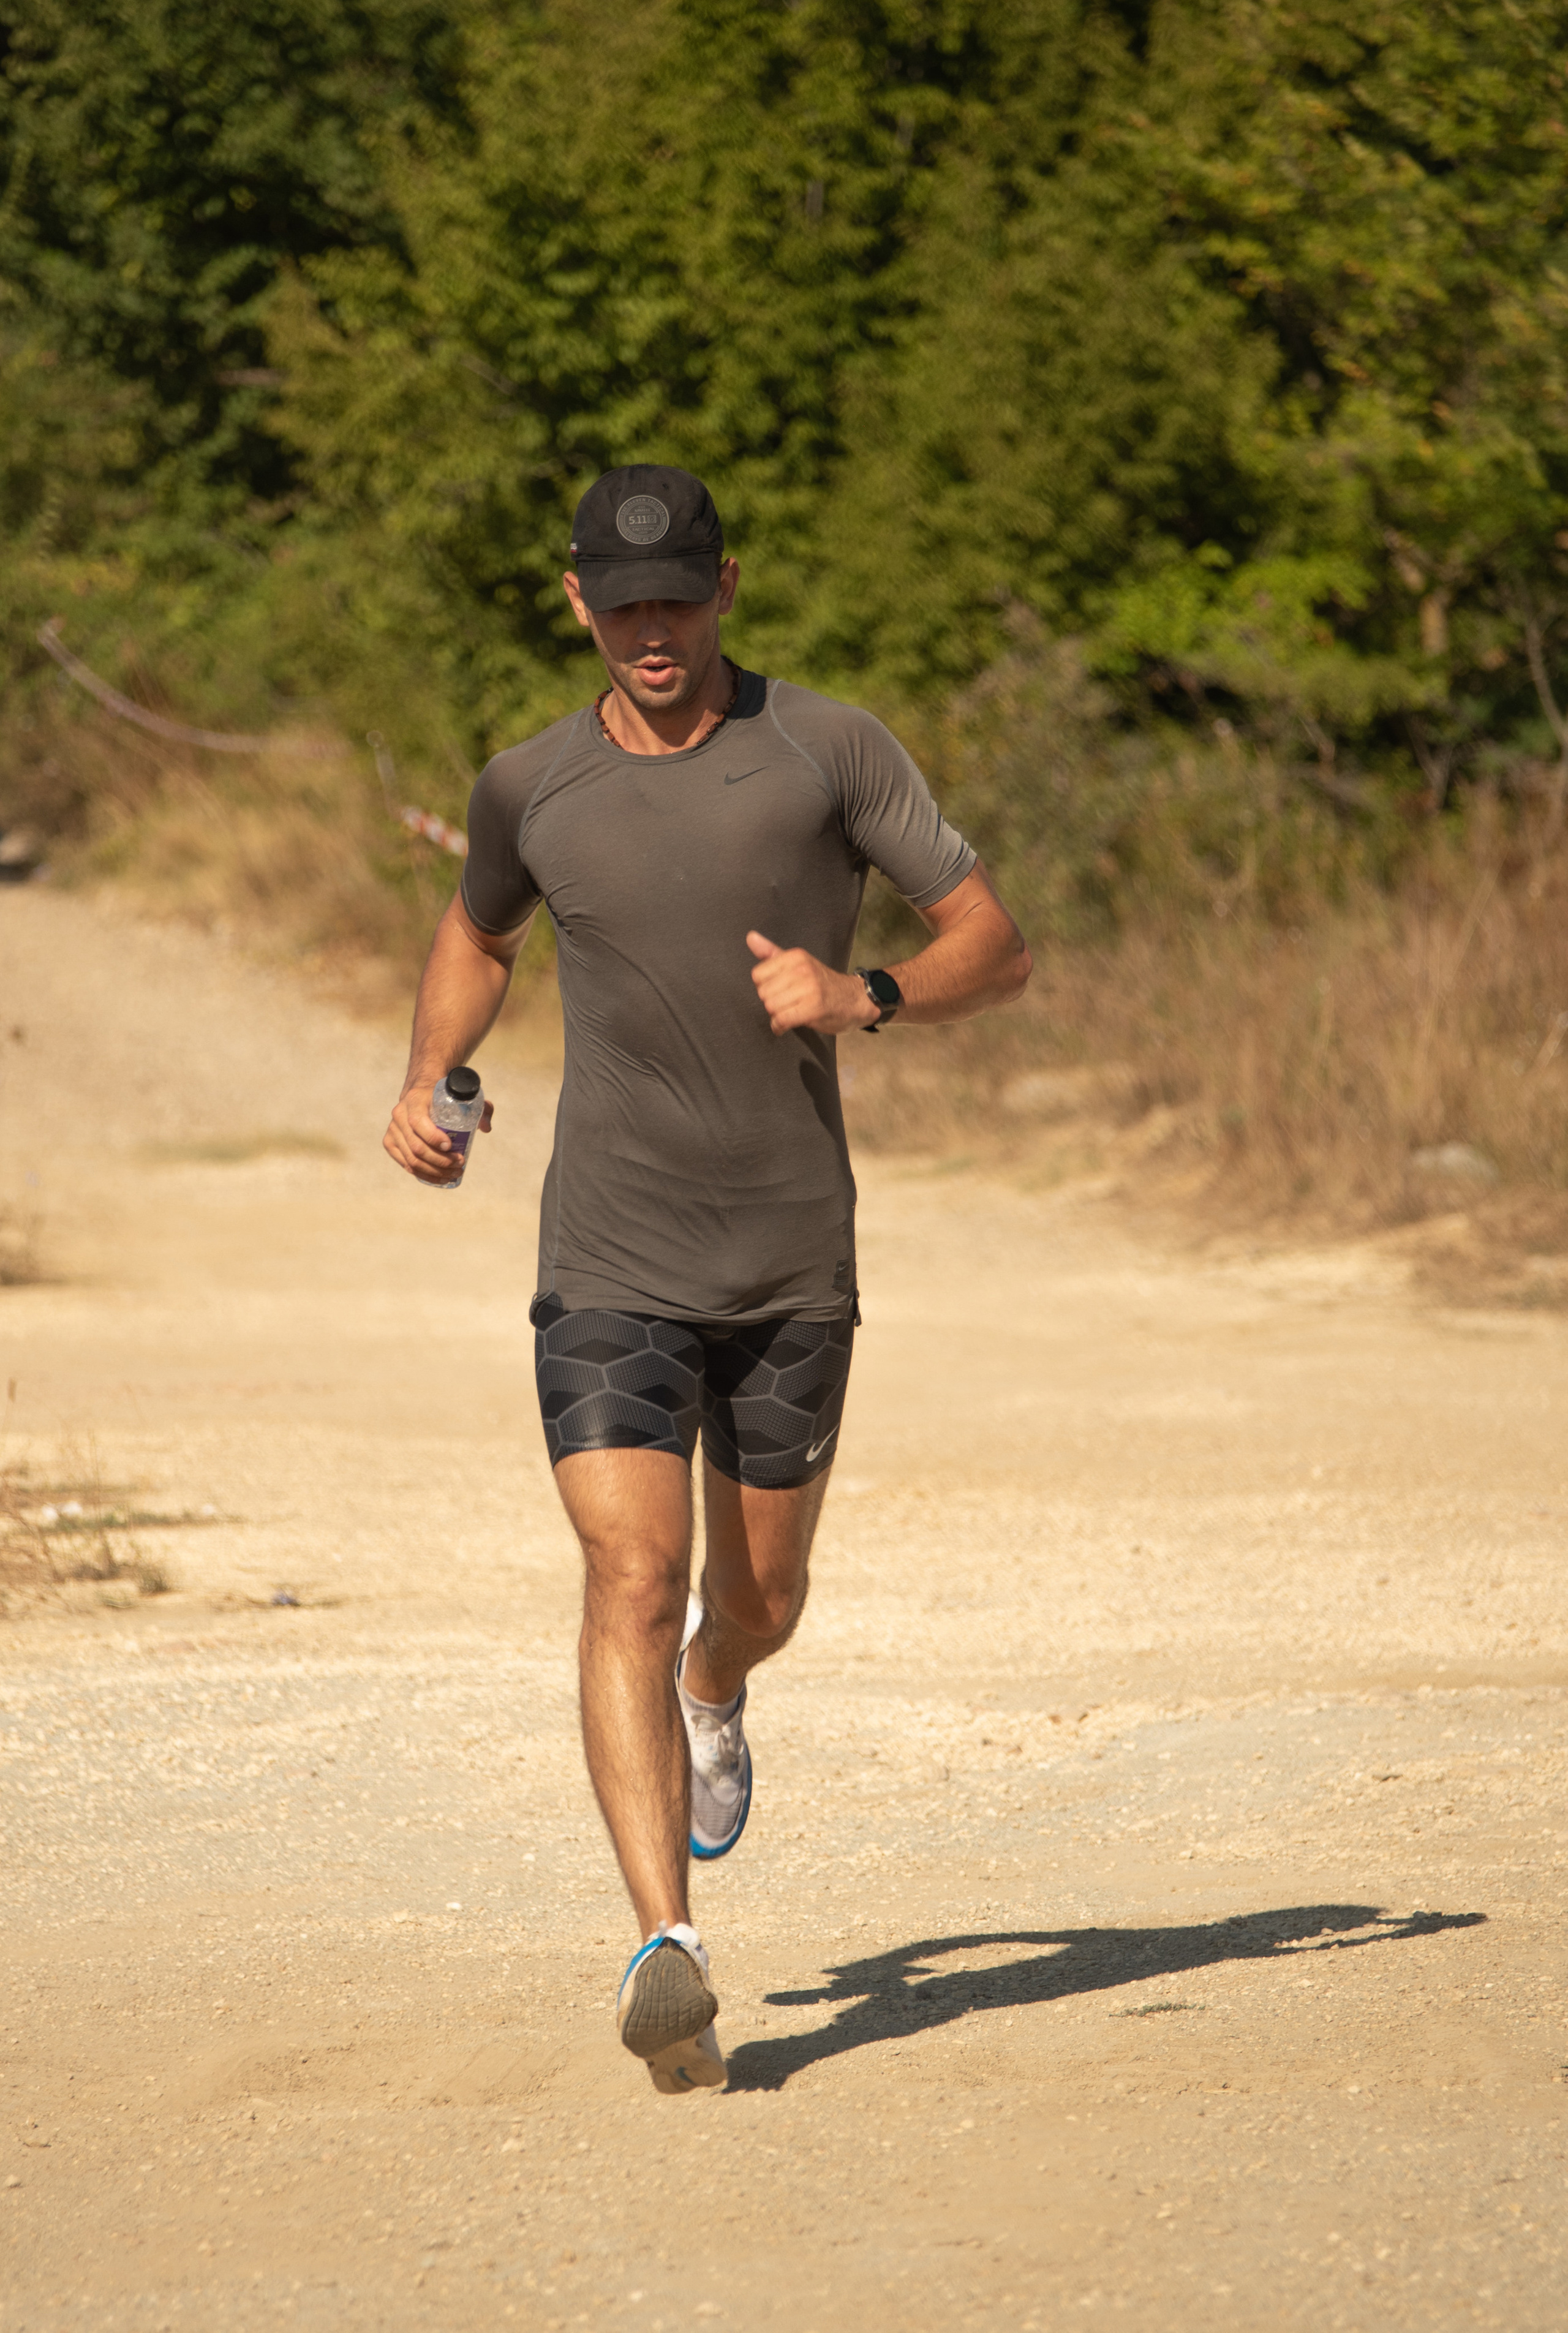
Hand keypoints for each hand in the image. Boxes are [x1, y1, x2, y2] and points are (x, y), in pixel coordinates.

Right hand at [383, 1084, 494, 1184]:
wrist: (420, 1094)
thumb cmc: (443, 1097)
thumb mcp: (462, 1096)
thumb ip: (481, 1108)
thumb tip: (486, 1128)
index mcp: (414, 1099)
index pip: (418, 1122)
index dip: (434, 1138)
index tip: (451, 1146)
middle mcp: (399, 1114)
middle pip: (416, 1147)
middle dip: (440, 1161)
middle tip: (460, 1164)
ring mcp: (393, 1130)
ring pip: (412, 1160)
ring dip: (435, 1171)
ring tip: (454, 1173)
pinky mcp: (390, 1143)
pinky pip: (406, 1165)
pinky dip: (424, 1174)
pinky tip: (440, 1177)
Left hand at [746, 932, 878, 1035]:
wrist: (854, 999)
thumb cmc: (822, 983)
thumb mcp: (797, 963)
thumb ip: (771, 953)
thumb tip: (750, 937)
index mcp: (795, 956)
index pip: (758, 975)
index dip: (765, 987)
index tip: (779, 990)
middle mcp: (802, 969)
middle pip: (763, 993)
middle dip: (771, 1003)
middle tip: (787, 1004)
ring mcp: (809, 989)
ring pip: (771, 1007)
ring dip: (777, 1016)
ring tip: (790, 1013)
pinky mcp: (814, 1009)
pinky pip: (782, 1020)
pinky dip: (780, 1027)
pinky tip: (786, 1026)